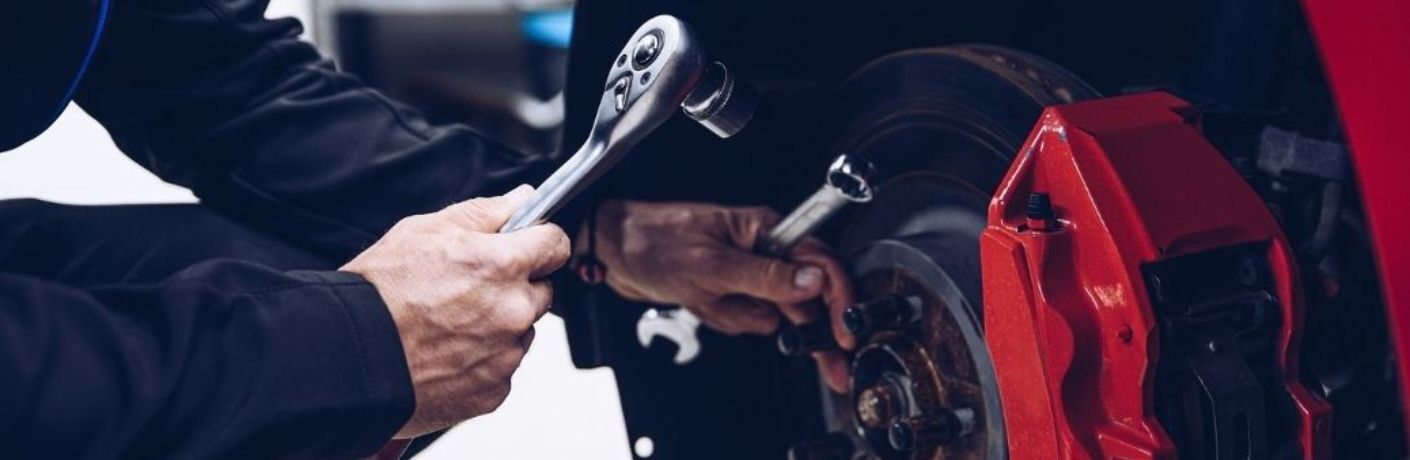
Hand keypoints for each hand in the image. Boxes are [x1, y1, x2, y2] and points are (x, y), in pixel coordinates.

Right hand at [342, 185, 570, 437]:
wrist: (348, 358)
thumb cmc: (379, 294)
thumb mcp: (425, 230)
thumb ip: (485, 212)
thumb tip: (522, 200)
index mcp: (502, 265)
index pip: (555, 245)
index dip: (539, 241)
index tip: (528, 245)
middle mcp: (513, 311)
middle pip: (540, 291)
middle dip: (515, 286)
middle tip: (468, 289)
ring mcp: (506, 355)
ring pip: (521, 331)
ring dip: (499, 325)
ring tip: (449, 324)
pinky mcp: (494, 391)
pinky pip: (502, 368)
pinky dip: (482, 361)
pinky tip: (446, 353)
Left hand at [593, 200, 855, 391]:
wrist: (612, 250)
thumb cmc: (653, 240)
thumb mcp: (711, 265)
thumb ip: (766, 276)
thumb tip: (813, 283)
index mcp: (765, 230)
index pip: (819, 264)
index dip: (838, 300)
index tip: (845, 332)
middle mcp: (761, 248)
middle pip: (804, 296)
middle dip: (807, 329)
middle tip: (830, 365)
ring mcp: (745, 271)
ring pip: (770, 314)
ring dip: (741, 317)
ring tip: (710, 300)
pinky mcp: (729, 288)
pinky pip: (743, 318)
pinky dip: (724, 318)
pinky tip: (702, 303)